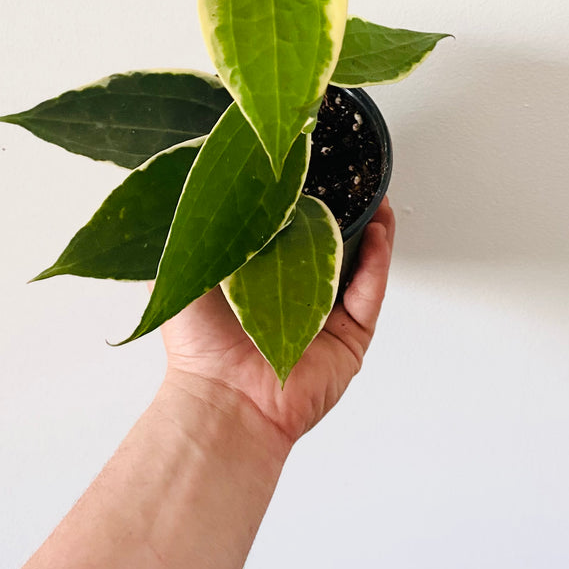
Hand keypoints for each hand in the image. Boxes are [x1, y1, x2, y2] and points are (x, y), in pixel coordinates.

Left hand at [161, 199, 395, 448]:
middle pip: (332, 246)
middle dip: (346, 211)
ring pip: (359, 265)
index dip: (305, 203)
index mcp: (260, 283)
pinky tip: (378, 231)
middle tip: (352, 178)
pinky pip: (370, 292)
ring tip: (376, 195)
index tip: (313, 170)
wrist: (223, 399)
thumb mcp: (190, 271)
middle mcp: (297, 299)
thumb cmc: (199, 345)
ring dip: (372, 229)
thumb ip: (203, 232)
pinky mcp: (350, 338)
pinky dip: (378, 261)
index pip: (291, 234)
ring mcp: (327, 318)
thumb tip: (206, 185)